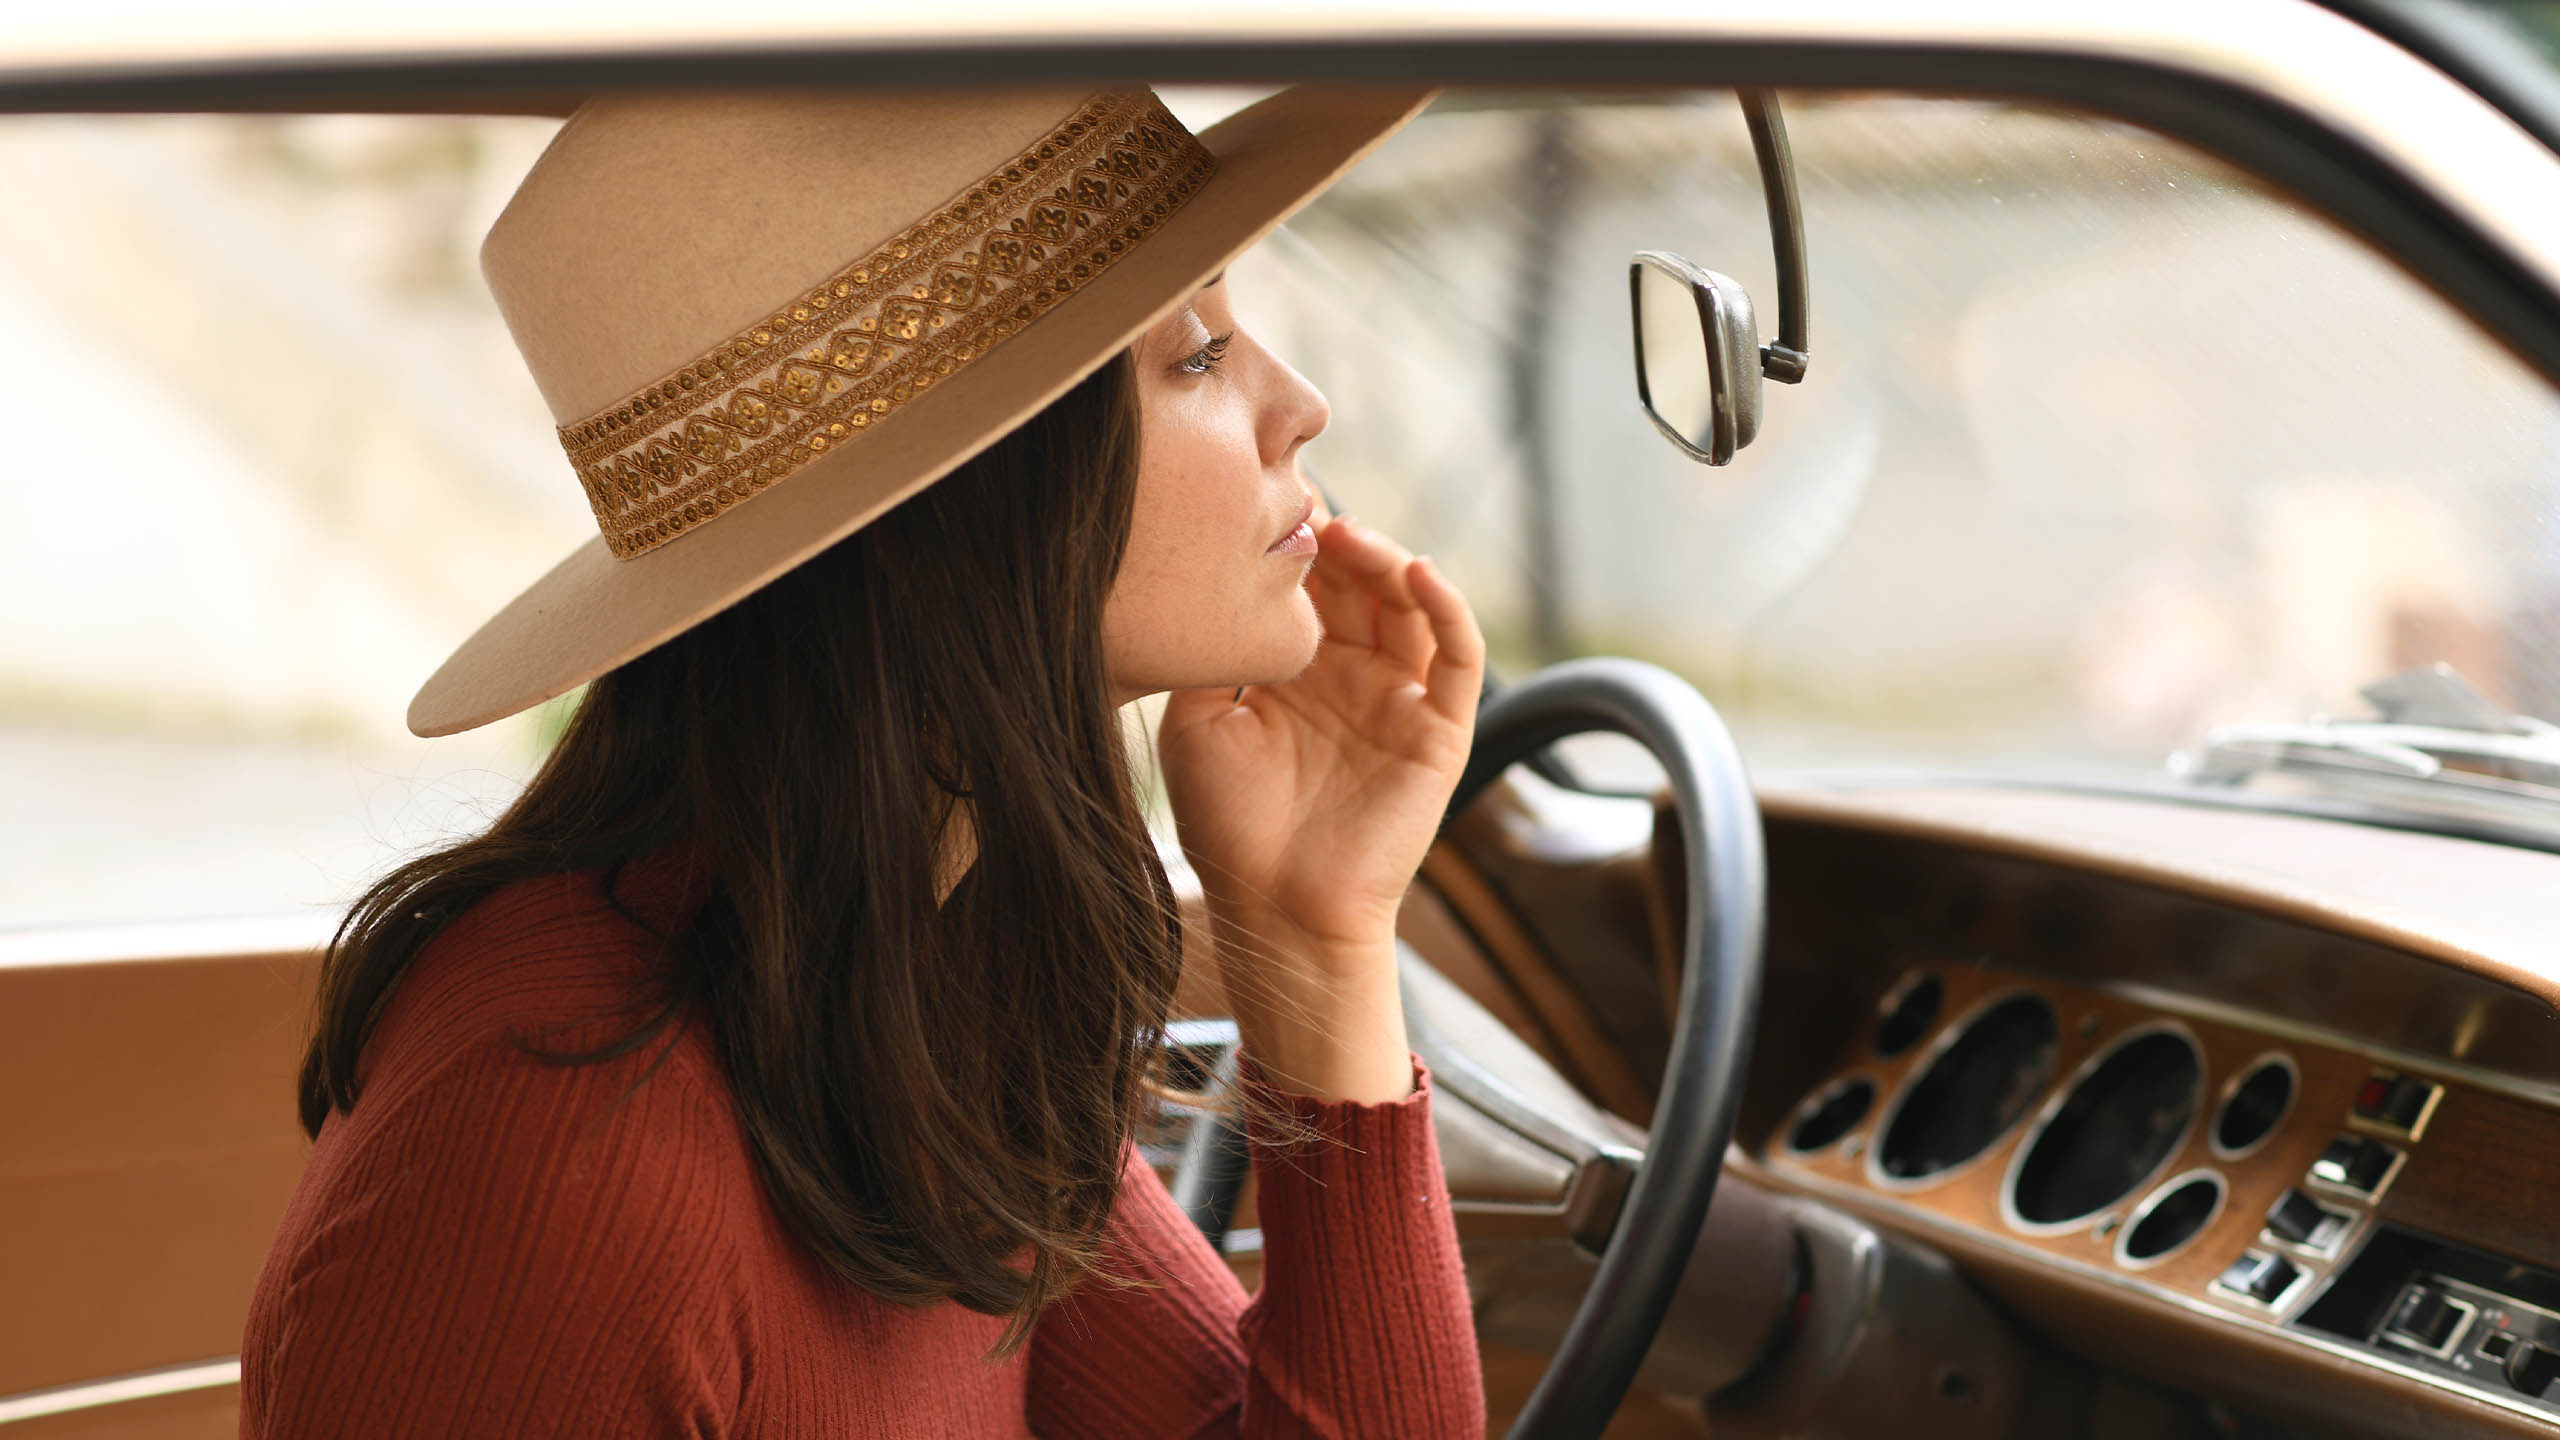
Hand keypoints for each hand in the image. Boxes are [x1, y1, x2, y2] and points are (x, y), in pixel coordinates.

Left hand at [1158, 515, 1484, 1099]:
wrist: (1276, 910)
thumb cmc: (1232, 828)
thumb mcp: (1197, 723)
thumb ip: (1208, 654)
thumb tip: (1196, 577)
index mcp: (1298, 674)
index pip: (1311, 588)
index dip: (1296, 545)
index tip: (1268, 501)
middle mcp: (1354, 678)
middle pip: (1361, 584)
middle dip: (1338, 541)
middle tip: (1307, 508)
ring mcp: (1401, 701)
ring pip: (1411, 606)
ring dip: (1388, 561)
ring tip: (1351, 536)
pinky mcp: (1440, 730)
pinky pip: (1459, 657)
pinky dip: (1446, 607)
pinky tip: (1417, 572)